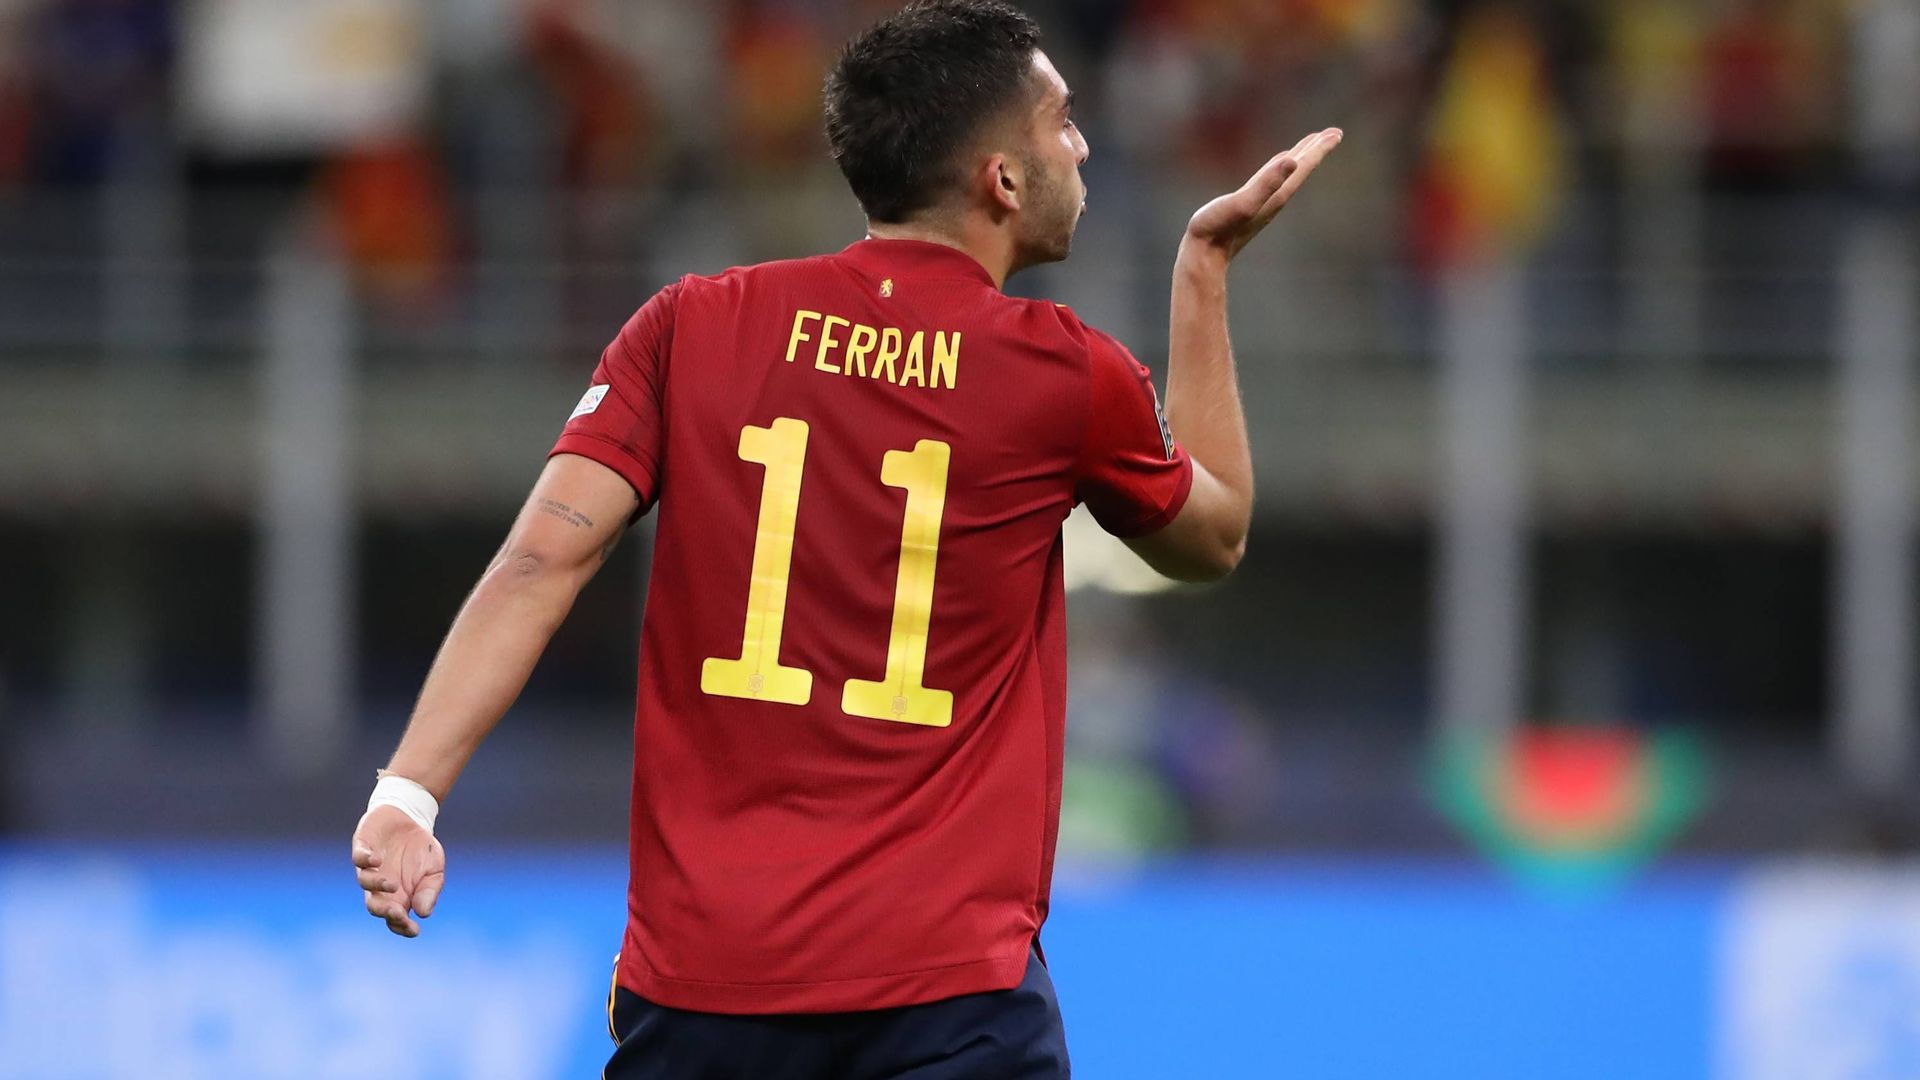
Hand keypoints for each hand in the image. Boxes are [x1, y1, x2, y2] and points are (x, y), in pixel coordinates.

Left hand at [351, 804, 445, 937]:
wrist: (411, 817)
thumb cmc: (422, 849)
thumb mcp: (434, 869)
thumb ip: (430, 890)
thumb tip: (424, 913)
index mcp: (399, 895)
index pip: (394, 918)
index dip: (402, 927)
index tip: (413, 929)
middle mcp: (380, 885)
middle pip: (374, 906)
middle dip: (384, 912)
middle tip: (397, 913)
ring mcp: (369, 867)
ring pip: (365, 882)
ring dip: (377, 887)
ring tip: (392, 884)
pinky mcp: (362, 847)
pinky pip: (359, 858)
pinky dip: (365, 861)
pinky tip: (377, 861)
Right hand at [1184, 128, 1342, 261]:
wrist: (1203, 257)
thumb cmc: (1218, 229)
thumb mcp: (1242, 203)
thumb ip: (1267, 183)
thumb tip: (1293, 161)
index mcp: (1276, 193)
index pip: (1303, 166)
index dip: (1319, 149)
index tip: (1336, 133)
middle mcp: (1273, 197)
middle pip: (1300, 169)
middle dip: (1316, 150)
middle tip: (1334, 133)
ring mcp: (1262, 202)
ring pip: (1287, 174)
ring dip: (1300, 158)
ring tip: (1310, 145)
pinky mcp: (1249, 206)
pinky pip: (1272, 180)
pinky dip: (1280, 168)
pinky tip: (1281, 165)